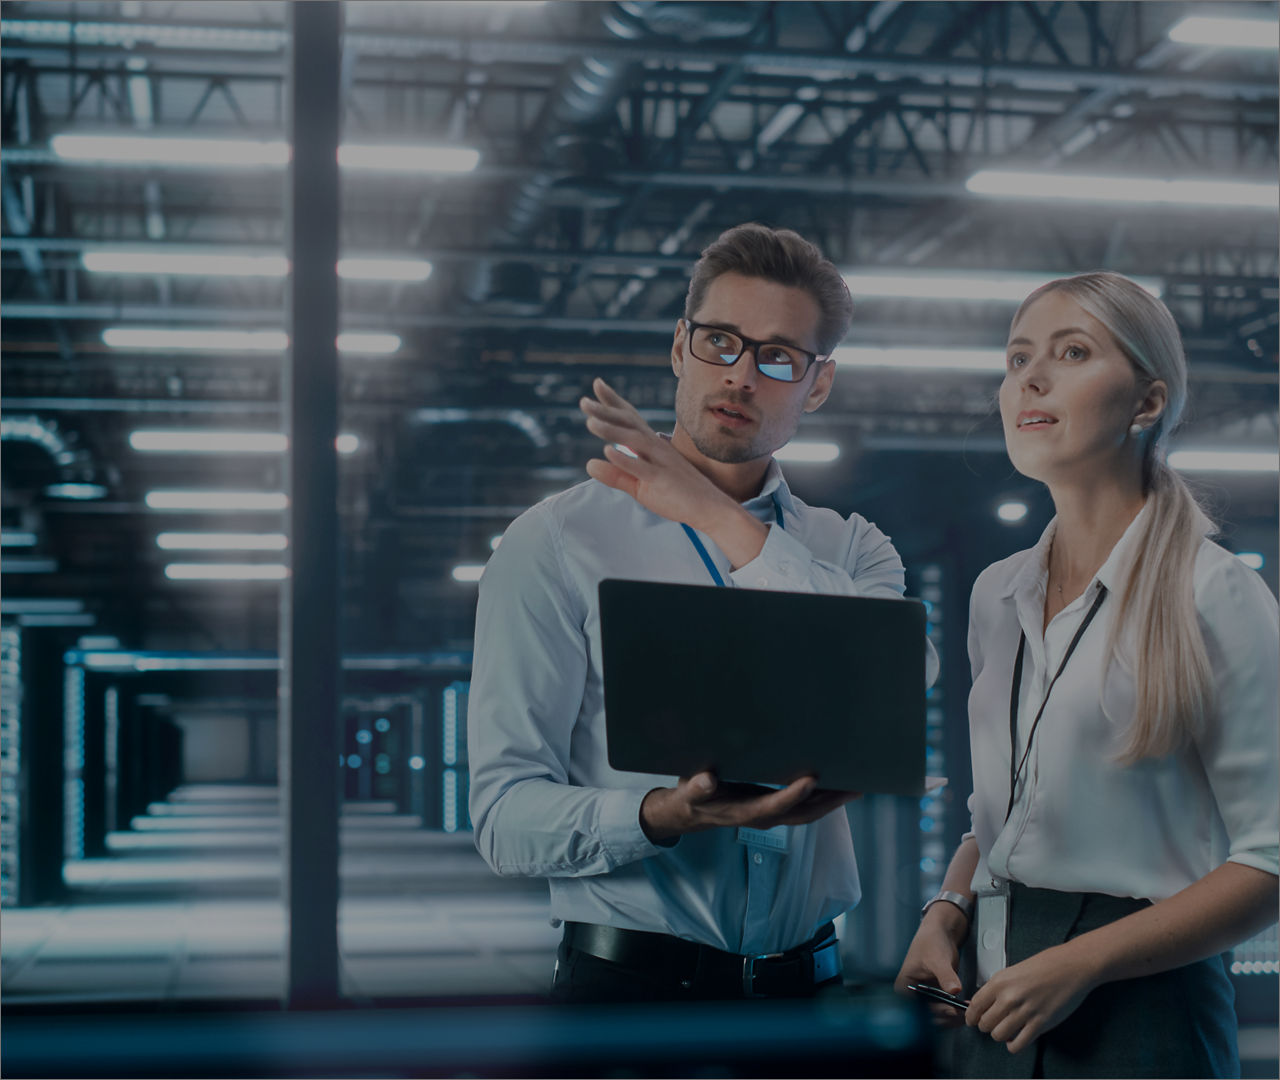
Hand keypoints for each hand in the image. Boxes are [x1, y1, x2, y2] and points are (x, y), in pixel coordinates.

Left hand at [579, 377, 736, 529]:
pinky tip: (607, 451)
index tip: (597, 384)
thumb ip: (616, 475)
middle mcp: (656, 448)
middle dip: (607, 411)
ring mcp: (661, 462)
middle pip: (629, 424)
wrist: (711, 509)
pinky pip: (643, 468)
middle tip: (584, 401)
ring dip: (612, 430)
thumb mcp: (640, 486)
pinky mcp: (663, 480)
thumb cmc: (677, 495)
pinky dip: (625, 459)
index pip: (630, 418)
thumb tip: (589, 464)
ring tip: (590, 422)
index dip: (614, 401)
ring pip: (634, 441)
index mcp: (652, 446)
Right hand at [639, 770, 858, 842]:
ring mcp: (772, 815)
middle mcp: (763, 817)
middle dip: (830, 802)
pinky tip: (837, 784)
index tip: (812, 780)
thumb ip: (698, 786)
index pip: (775, 805)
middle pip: (803, 814)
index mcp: (745, 812)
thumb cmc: (692, 797)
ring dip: (834, 802)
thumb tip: (706, 780)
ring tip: (857, 785)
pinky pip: (804, 808)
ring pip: (809, 813)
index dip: (793, 795)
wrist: (690, 813)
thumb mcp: (690, 791)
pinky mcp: (774, 809)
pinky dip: (824, 799)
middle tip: (856, 785)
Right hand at [894, 906, 969, 1026]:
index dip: (932, 1014)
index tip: (949, 1011)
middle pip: (926, 1016)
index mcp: (904, 987)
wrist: (941, 933)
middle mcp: (912, 995)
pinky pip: (945, 1009)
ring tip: (965, 1009)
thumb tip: (954, 990)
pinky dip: (955, 1010)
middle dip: (945, 1016)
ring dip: (952, 1016)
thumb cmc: (931, 941)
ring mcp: (925, 996)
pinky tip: (965, 1006)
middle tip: (961, 1012)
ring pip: (937, 1016)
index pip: (915, 1010)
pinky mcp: (937, 996)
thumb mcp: (937, 959)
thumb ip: (945, 975)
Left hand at [965, 943, 1097, 1054]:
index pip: (975, 1006)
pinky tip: (1016, 1039)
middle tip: (993, 1024)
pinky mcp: (1040, 1024)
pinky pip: (1018, 1044)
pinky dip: (1014, 1045)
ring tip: (1006, 1030)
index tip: (972, 1021)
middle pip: (985, 1023)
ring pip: (998, 1035)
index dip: (971, 1017)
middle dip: (986, 1026)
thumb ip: (996, 988)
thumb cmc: (1044, 966)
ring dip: (1000, 1036)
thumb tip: (981, 1004)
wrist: (1070, 967)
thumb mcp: (1012, 971)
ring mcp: (1024, 1012)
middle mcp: (1009, 997)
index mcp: (999, 982)